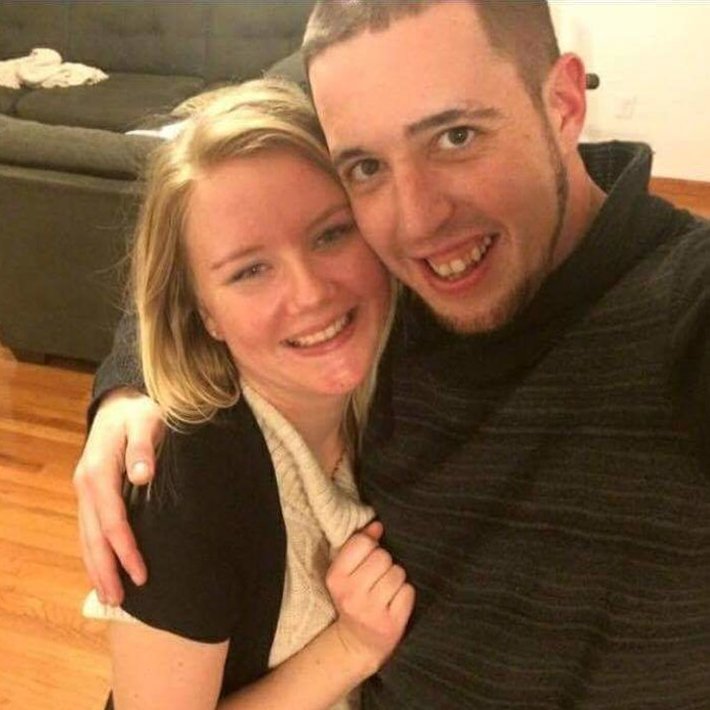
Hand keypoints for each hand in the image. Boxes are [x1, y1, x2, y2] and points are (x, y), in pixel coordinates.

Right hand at [73, 388, 164, 604]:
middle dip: (105, 569)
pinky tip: (102, 568)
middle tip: (119, 601)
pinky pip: (89, 528)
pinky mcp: (91, 492)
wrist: (122, 402)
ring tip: (108, 596)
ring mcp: (85, 490)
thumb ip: (143, 447)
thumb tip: (142, 475)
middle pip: (93, 535)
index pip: (111, 519)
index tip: (140, 572)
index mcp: (98, 470)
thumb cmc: (139, 412)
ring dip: (96, 566)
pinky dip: (94, 551)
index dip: (125, 548)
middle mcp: (85, 484)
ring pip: (86, 536)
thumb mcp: (146, 421)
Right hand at [326, 521, 415, 675]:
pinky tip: (394, 603)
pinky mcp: (391, 624)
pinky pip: (408, 591)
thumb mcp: (346, 572)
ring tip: (385, 591)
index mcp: (335, 578)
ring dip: (396, 579)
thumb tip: (377, 525)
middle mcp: (351, 595)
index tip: (366, 559)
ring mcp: (371, 611)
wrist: (356, 643)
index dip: (370, 547)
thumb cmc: (353, 597)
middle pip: (383, 557)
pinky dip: (405, 595)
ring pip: (398, 573)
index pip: (362, 542)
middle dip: (384, 564)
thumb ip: (359, 544)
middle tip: (377, 579)